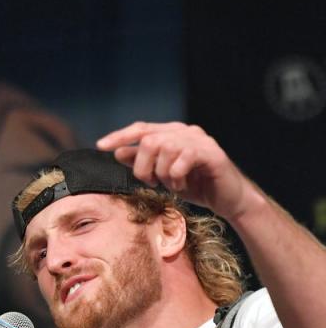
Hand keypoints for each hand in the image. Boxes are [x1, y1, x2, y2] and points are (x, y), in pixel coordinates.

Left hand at [96, 121, 260, 220]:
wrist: (227, 199)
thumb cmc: (195, 185)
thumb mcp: (162, 176)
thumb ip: (142, 162)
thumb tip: (118, 152)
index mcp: (172, 133)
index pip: (141, 129)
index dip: (120, 136)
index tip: (101, 146)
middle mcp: (185, 132)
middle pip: (149, 140)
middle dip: (143, 166)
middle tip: (151, 182)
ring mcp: (200, 140)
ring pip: (164, 148)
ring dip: (162, 173)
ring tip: (170, 184)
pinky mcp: (211, 153)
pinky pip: (182, 159)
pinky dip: (176, 176)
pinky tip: (182, 184)